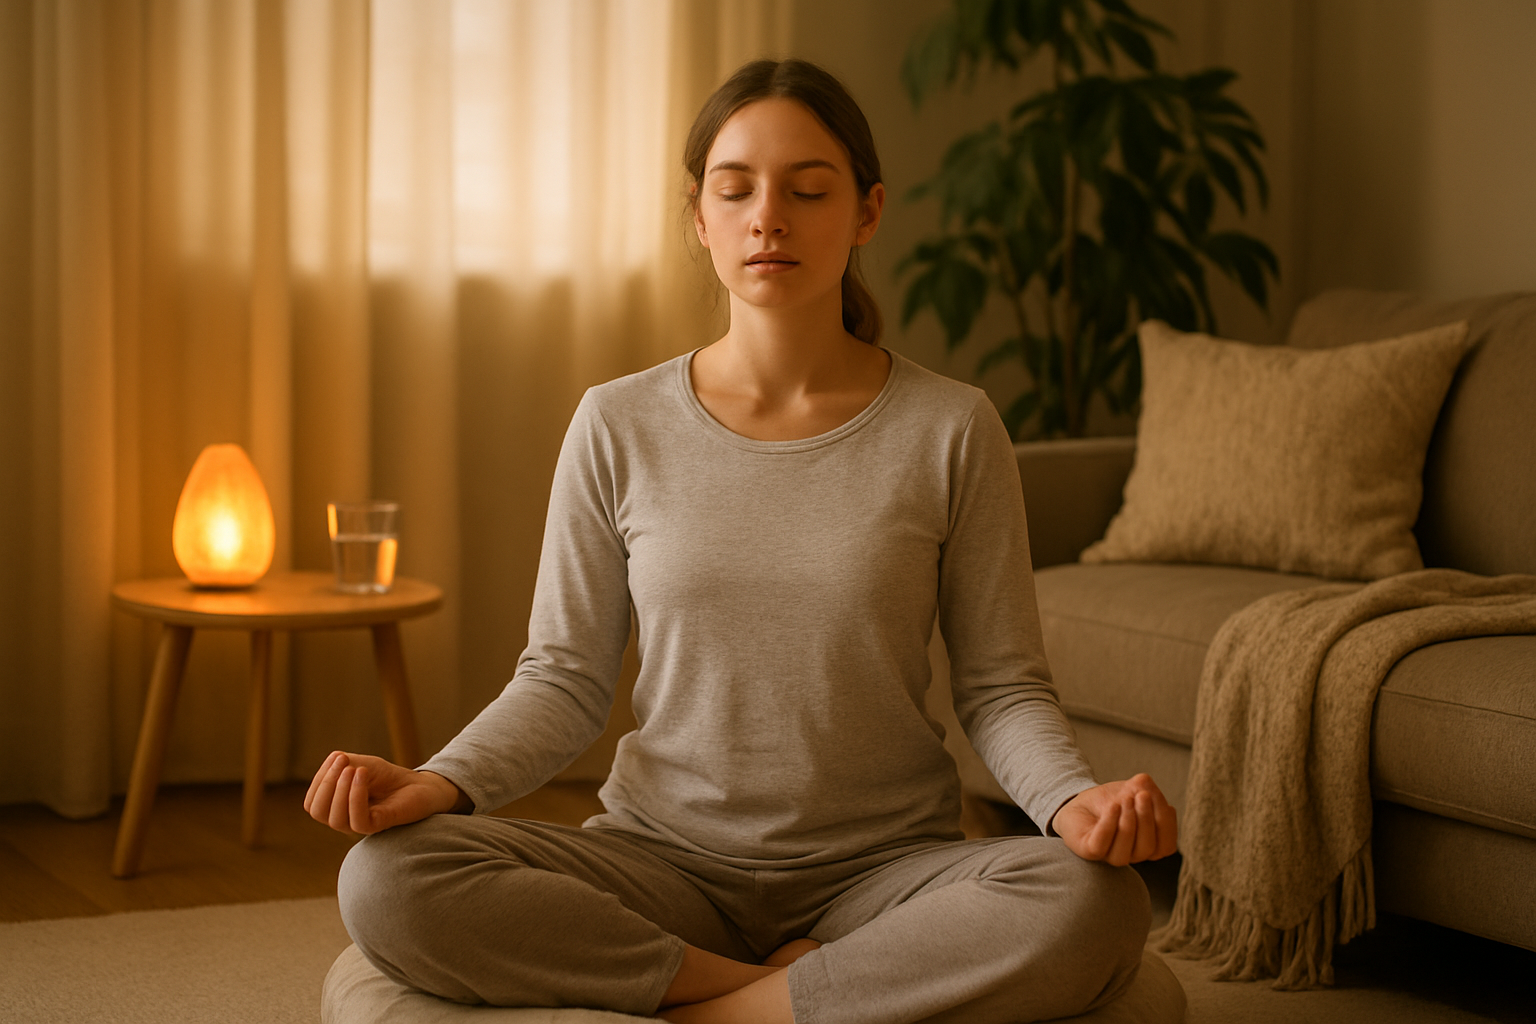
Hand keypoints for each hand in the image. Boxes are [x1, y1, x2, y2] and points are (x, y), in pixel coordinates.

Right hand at [302, 750, 466, 835]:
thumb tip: (333, 762)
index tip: (337, 757)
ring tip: (355, 769)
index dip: (319, 780)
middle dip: (325, 784)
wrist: (419, 784)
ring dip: (340, 789)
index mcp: (335, 807)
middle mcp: (344, 819)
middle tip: (343, 763)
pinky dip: (356, 795)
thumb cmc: (388, 777)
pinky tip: (362, 774)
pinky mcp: (378, 826)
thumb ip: (342, 764)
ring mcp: (360, 825)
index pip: (312, 802)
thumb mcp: (360, 764)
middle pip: (317, 812)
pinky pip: (357, 821)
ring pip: (335, 819)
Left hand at [1051, 773, 1176, 865]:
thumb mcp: (1135, 789)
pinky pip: (1101, 844)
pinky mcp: (1088, 850)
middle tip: (1142, 795)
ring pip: (1124, 853)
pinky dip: (1109, 824)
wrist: (1079, 801)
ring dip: (1128, 823)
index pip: (1166, 847)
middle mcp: (1130, 855)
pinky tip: (1113, 807)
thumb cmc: (1111, 800)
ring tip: (1125, 798)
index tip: (1155, 797)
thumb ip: (1149, 790)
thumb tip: (1148, 791)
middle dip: (1147, 820)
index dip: (1166, 824)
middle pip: (1147, 849)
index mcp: (1147, 845)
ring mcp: (1108, 855)